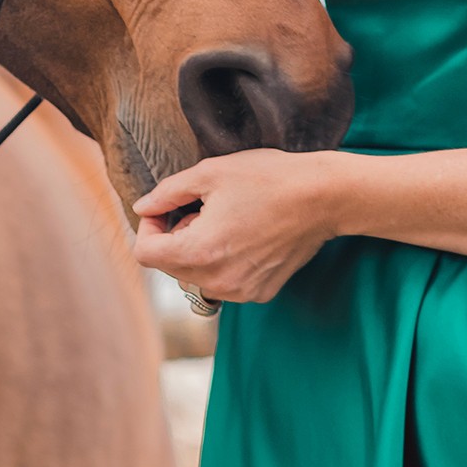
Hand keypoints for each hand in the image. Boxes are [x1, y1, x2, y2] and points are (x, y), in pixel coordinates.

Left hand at [132, 150, 346, 304]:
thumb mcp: (209, 173)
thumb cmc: (268, 179)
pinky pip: (224, 282)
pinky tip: (245, 236)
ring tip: (225, 222)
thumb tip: (143, 208)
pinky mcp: (260, 293)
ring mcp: (241, 292)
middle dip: (175, 238)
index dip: (149, 228)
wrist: (324, 197)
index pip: (146, 254)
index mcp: (199, 252)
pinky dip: (223, 263)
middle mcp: (218, 281)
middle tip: (201, 209)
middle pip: (170, 267)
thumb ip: (167, 193)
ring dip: (198, 252)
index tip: (167, 208)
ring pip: (196, 277)